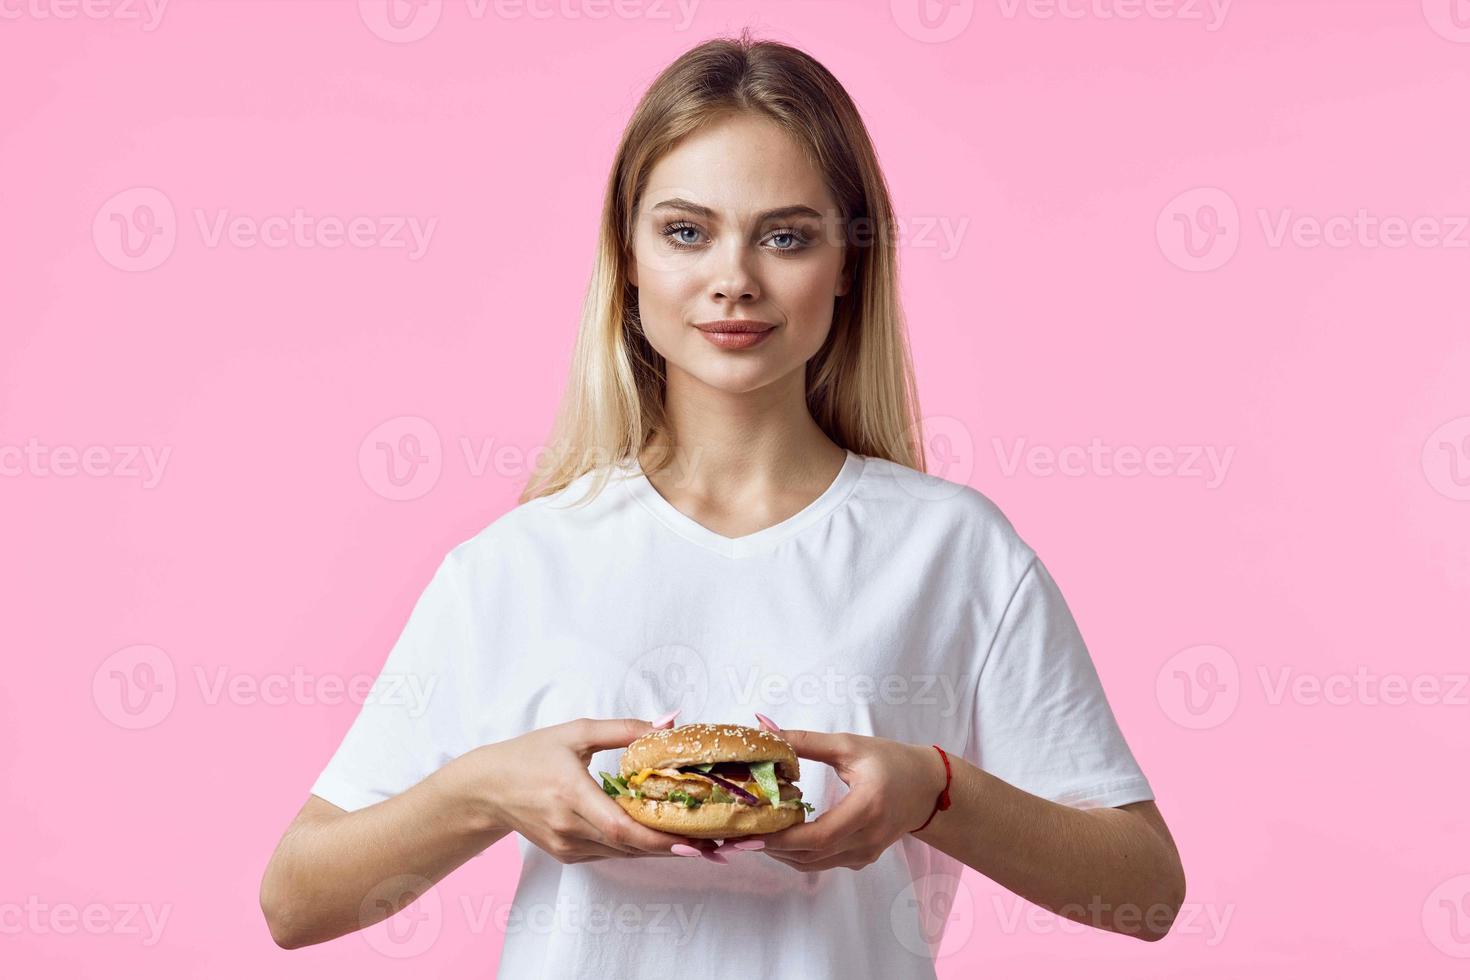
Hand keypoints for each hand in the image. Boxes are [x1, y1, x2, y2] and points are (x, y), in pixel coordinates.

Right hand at [471, 715, 726, 863]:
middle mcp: (568, 827)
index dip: (660, 838)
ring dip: (662, 850)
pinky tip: (665, 840)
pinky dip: (638, 848)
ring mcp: (567, 846)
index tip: (695, 838)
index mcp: (570, 794)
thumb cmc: (530, 754)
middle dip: (674, 846)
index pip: (622, 827)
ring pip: (624, 855)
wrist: (486, 789)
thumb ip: (625, 729)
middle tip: (717, 843)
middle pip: (630, 847)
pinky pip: (611, 855)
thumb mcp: (576, 732)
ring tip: (704, 844)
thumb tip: (670, 722)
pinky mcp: (568, 855)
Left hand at [752, 720, 947, 872]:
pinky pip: (824, 863)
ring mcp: (867, 853)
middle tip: (741, 832)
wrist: (928, 788)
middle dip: (773, 847)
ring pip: (814, 864)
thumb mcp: (849, 746)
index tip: (752, 831)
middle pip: (812, 855)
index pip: (820, 835)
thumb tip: (766, 730)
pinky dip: (799, 854)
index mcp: (867, 807)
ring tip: (755, 833)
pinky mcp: (863, 859)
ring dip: (783, 853)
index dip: (783, 839)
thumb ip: (806, 742)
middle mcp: (868, 837)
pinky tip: (782, 836)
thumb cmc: (892, 761)